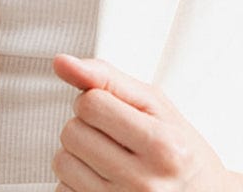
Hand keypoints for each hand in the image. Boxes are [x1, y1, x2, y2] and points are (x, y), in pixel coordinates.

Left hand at [51, 52, 242, 191]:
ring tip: (110, 158)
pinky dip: (76, 182)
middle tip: (116, 136)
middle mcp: (144, 183)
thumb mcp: (156, 105)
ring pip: (62, 162)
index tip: (115, 109)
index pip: (91, 103)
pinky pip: (62, 190)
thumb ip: (107, 78)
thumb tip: (62, 63)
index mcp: (162, 146)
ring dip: (78, 154)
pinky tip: (104, 181)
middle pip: (72, 132)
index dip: (96, 98)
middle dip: (86, 126)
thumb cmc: (179, 150)